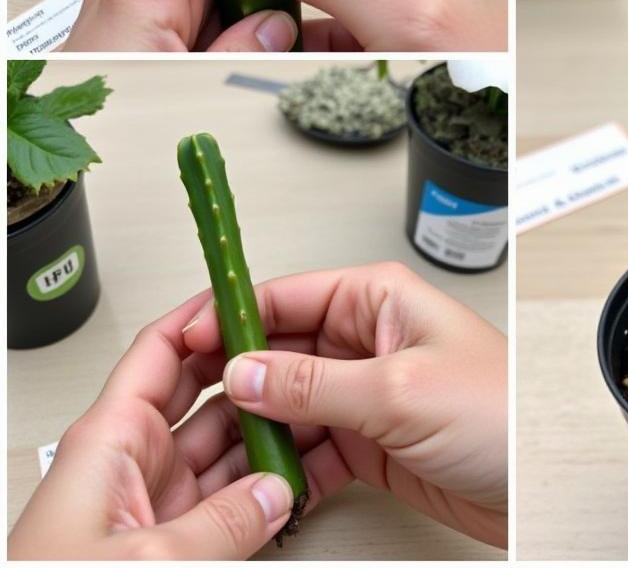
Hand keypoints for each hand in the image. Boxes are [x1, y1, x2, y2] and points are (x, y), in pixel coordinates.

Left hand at [8, 291, 304, 558]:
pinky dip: (261, 484)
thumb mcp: (149, 561)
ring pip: (221, 443)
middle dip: (248, 370)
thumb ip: (223, 521)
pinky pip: (227, 495)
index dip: (204, 316)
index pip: (160, 351)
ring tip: (309, 415)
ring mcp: (154, 501)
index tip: (249, 295)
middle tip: (298, 353)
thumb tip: (278, 490)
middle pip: (200, 391)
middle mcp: (131, 461)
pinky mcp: (171, 540)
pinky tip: (293, 476)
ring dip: (265, 430)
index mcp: (108, 441)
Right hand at [183, 262, 507, 548]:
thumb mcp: (399, 390)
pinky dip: (282, 464)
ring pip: (286, 403)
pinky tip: (263, 480)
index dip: (231, 315)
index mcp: (378, 299)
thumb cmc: (503, 411)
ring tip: (215, 455)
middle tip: (188, 411)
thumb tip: (244, 370)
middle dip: (234, 380)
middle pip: (278, 350)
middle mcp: (367, 340)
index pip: (286, 295)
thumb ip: (313, 382)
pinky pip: (308, 445)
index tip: (185, 341)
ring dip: (252, 430)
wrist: (537, 484)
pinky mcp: (367, 440)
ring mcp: (364, 392)